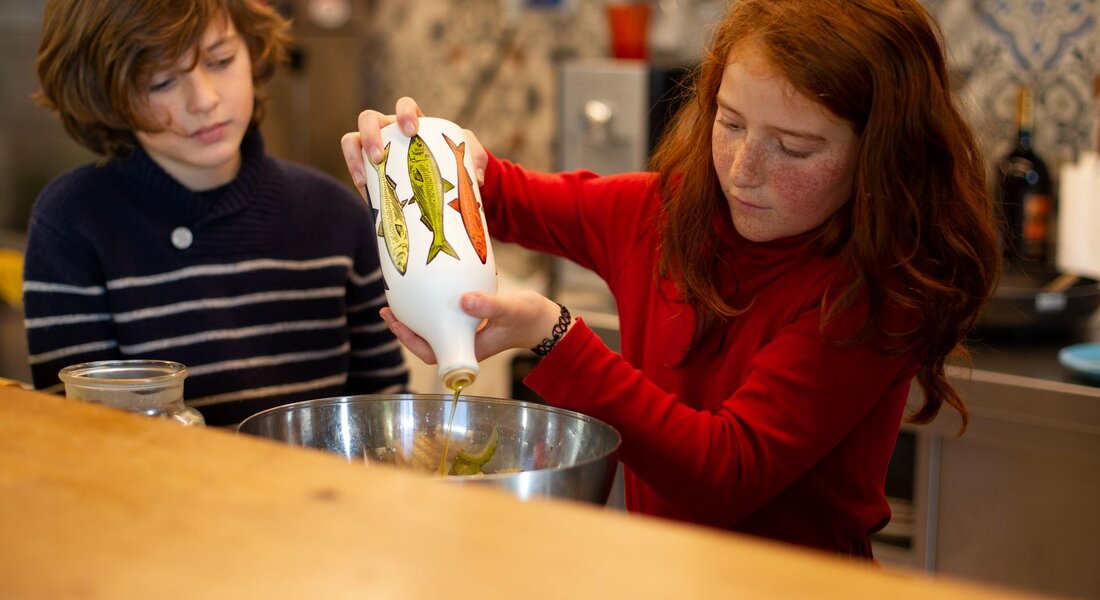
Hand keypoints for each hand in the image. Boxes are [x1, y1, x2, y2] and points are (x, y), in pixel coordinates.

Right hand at [340, 96, 488, 200]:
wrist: (446, 181)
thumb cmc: (455, 160)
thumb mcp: (469, 155)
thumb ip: (476, 160)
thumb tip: (476, 179)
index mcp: (413, 120)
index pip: (404, 105)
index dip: (404, 113)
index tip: (412, 131)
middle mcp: (388, 128)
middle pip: (368, 119)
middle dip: (371, 135)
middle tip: (380, 157)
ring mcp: (373, 146)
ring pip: (351, 140)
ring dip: (354, 155)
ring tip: (364, 176)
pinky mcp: (367, 168)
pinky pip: (354, 167)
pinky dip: (356, 178)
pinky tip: (364, 193)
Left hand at [380, 290, 571, 363]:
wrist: (544, 320)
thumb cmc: (529, 318)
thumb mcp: (510, 309)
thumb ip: (489, 305)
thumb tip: (465, 300)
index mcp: (469, 349)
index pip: (432, 353)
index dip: (411, 341)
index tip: (396, 323)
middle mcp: (463, 344)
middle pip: (426, 342)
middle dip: (405, 328)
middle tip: (387, 309)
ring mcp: (465, 334)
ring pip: (433, 330)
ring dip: (415, 318)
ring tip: (397, 301)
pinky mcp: (468, 321)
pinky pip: (443, 318)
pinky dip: (430, 308)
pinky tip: (423, 293)